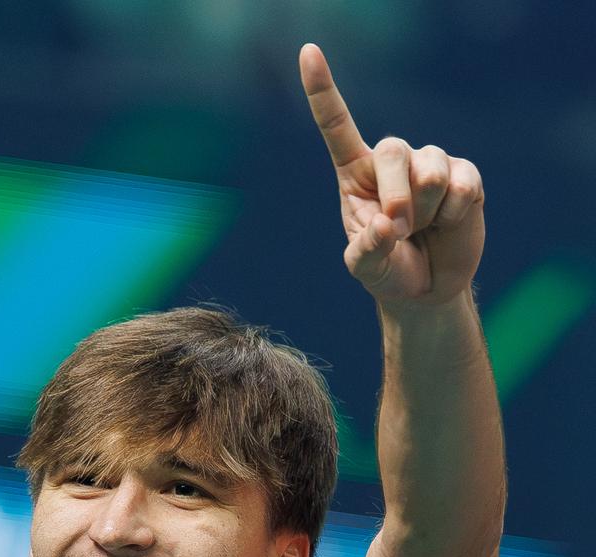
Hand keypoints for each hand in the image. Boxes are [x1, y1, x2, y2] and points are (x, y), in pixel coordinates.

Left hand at [300, 43, 484, 306]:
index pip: (336, 125)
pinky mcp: (465, 174)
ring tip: (423, 228)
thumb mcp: (365, 268)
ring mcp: (430, 163)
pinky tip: (449, 223)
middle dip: (398, 198)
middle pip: (394, 151)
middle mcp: (392, 161)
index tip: (309, 51)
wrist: (428, 287)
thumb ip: (366, 251)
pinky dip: (455, 214)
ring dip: (426, 211)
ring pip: (431, 171)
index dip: (323, 90)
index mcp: (355, 174)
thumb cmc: (387, 269)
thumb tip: (384, 227)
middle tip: (398, 230)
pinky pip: (462, 185)